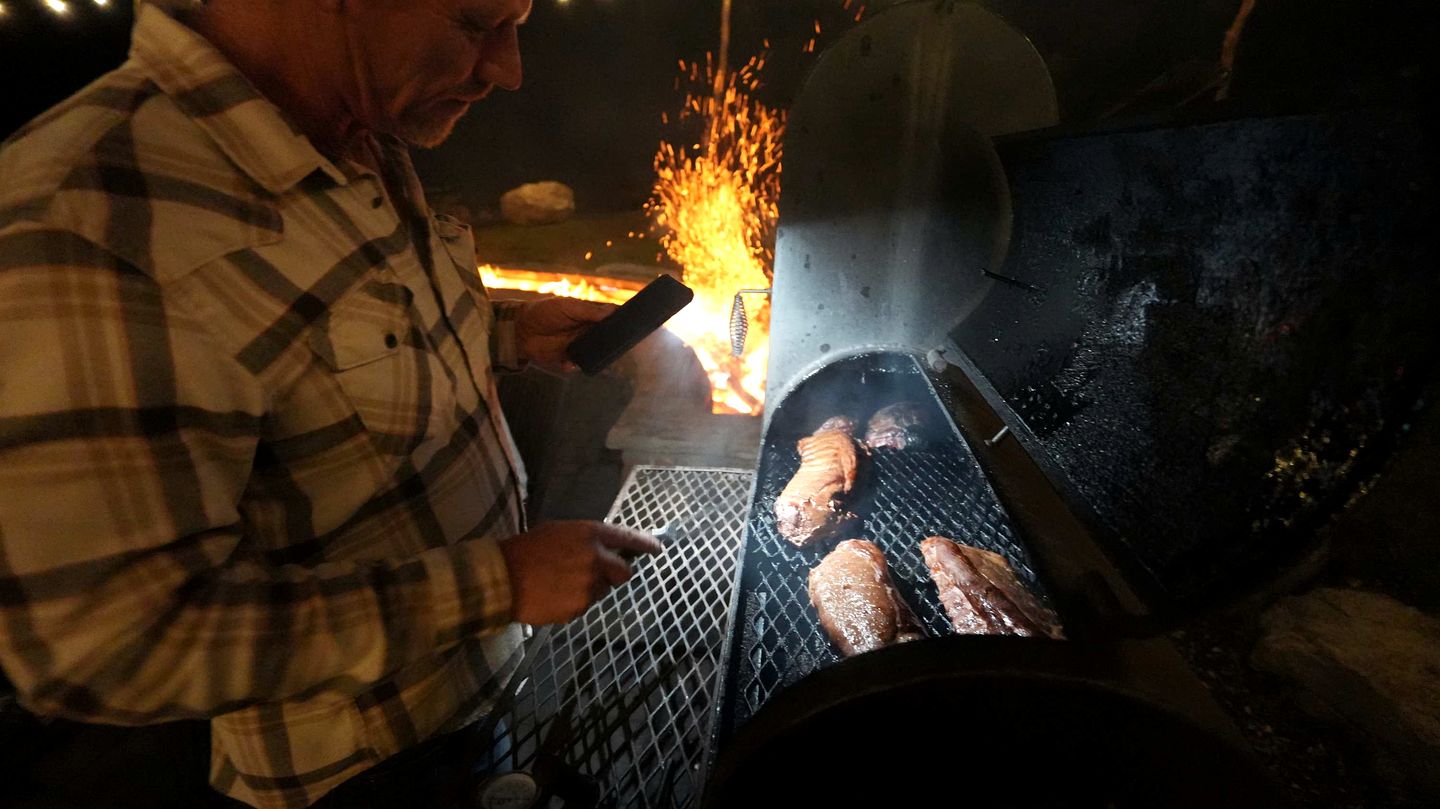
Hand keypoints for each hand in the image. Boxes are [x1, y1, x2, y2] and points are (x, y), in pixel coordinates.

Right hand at [498, 521, 661, 624]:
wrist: (503, 578)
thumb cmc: (527, 549)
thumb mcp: (560, 532)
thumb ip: (588, 540)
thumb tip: (608, 549)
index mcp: (590, 534)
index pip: (628, 538)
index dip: (645, 545)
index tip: (657, 550)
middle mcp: (596, 559)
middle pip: (623, 573)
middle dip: (614, 574)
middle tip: (592, 573)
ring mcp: (589, 585)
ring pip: (602, 590)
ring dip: (590, 588)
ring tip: (561, 583)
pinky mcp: (579, 607)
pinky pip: (585, 605)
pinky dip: (575, 602)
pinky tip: (554, 595)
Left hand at [514, 297, 615, 370]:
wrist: (520, 329)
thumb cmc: (544, 312)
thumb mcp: (567, 306)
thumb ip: (589, 311)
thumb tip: (613, 311)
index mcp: (588, 318)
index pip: (609, 322)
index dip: (619, 324)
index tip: (627, 327)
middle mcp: (586, 333)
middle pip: (605, 340)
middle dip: (609, 343)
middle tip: (610, 344)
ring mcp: (577, 348)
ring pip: (594, 355)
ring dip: (594, 356)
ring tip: (589, 353)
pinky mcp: (567, 360)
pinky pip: (577, 365)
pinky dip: (574, 364)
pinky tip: (568, 361)